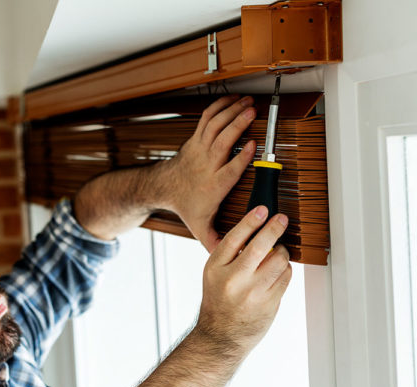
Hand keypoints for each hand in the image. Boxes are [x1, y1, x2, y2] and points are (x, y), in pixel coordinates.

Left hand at [162, 94, 256, 251]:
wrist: (164, 187)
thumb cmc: (186, 204)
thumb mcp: (200, 226)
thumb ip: (215, 240)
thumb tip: (230, 255)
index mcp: (213, 184)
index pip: (228, 170)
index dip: (241, 158)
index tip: (253, 147)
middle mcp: (206, 164)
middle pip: (221, 142)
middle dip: (236, 126)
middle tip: (252, 113)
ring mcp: (200, 148)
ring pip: (214, 126)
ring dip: (231, 111)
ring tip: (249, 102)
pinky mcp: (197, 138)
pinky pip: (208, 118)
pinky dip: (220, 106)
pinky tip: (234, 99)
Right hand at [195, 205, 291, 354]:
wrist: (220, 335)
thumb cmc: (218, 301)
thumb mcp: (213, 274)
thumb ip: (229, 255)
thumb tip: (255, 231)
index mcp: (215, 268)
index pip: (235, 238)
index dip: (251, 221)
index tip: (262, 210)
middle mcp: (233, 279)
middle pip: (260, 246)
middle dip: (274, 229)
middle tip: (282, 220)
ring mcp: (252, 292)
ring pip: (278, 261)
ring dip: (282, 253)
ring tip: (277, 254)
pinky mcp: (269, 303)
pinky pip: (285, 278)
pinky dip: (285, 270)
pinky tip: (278, 271)